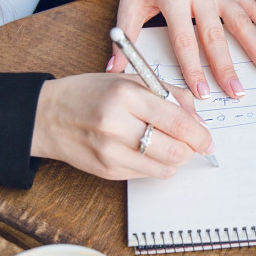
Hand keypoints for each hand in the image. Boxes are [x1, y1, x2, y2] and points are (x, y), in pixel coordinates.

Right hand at [30, 73, 212, 180]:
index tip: (208, 139)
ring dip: (174, 160)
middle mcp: (117, 125)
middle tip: (192, 144)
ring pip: (164, 168)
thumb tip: (197, 118)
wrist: (47, 116)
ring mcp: (111, 152)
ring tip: (167, 146)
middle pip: (175, 150)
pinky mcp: (107, 171)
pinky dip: (154, 165)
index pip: (178, 122)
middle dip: (190, 150)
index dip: (200, 135)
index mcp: (125, 95)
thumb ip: (168, 94)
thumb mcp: (128, 80)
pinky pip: (146, 175)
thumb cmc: (89, 93)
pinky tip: (145, 151)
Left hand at [109, 0, 255, 99]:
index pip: (185, 39)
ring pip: (240, 21)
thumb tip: (114, 71)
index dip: (194, 68)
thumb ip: (124, 39)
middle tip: (237, 92)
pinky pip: (251, 7)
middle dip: (227, 67)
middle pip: (216, 35)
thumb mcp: (128, 7)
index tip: (202, 92)